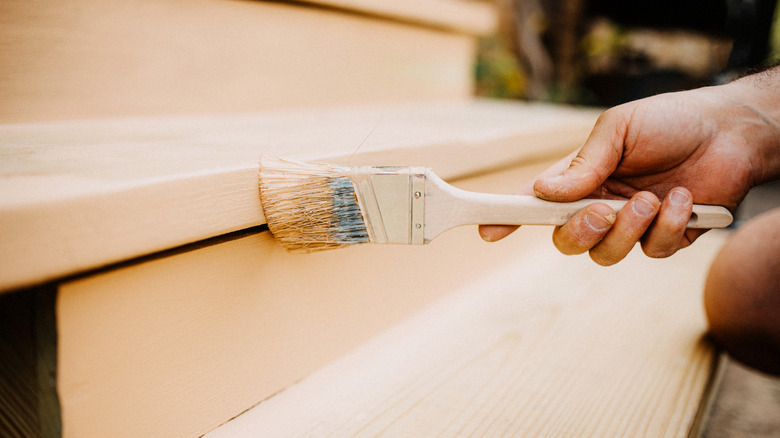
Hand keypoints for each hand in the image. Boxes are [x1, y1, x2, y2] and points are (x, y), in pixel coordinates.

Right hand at [480, 79, 778, 264]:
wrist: (731, 130)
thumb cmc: (669, 121)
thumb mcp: (618, 130)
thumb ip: (583, 164)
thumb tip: (543, 190)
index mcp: (580, 179)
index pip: (537, 204)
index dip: (508, 218)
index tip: (487, 230)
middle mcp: (600, 206)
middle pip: (567, 242)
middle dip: (580, 232)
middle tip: (603, 210)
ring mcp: (632, 226)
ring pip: (607, 254)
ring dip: (628, 229)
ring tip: (653, 198)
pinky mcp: (666, 238)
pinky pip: (654, 251)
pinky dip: (669, 226)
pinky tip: (685, 199)